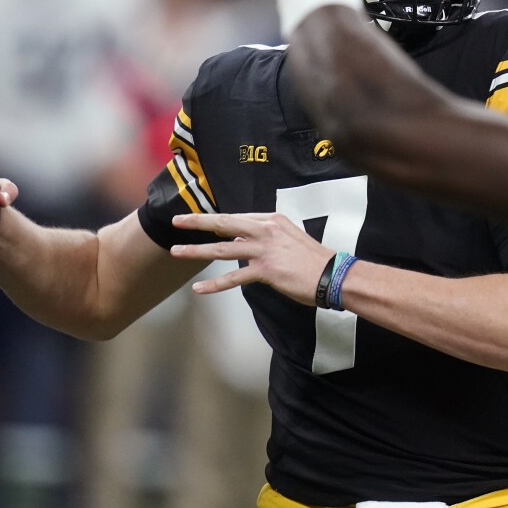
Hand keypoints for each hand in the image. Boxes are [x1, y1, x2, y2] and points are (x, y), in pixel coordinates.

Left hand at [169, 212, 334, 304]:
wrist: (332, 274)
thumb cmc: (313, 259)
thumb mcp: (289, 238)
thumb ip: (266, 238)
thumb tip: (243, 243)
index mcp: (272, 220)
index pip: (237, 218)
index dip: (216, 219)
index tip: (199, 220)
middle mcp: (265, 230)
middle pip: (224, 223)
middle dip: (197, 222)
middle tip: (177, 220)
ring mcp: (264, 250)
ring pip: (222, 249)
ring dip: (196, 250)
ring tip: (176, 251)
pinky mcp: (265, 271)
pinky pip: (234, 278)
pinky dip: (215, 285)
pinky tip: (199, 289)